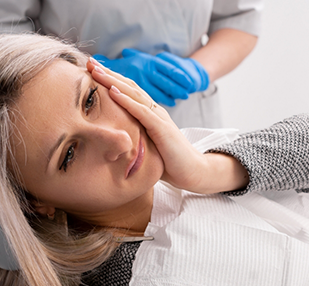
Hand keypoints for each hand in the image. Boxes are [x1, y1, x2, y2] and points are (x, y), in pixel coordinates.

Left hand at [87, 59, 247, 193]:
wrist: (191, 171)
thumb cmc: (169, 163)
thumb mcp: (146, 146)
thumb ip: (133, 137)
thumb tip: (113, 140)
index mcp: (150, 115)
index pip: (128, 92)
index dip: (110, 80)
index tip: (91, 72)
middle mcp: (155, 112)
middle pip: (129, 87)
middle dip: (108, 74)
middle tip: (89, 62)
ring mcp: (159, 118)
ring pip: (133, 94)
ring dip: (113, 81)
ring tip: (96, 71)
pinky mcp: (162, 129)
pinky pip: (142, 112)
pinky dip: (126, 101)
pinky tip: (112, 92)